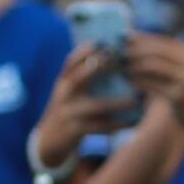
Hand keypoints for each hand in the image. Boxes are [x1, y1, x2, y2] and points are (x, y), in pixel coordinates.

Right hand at [35, 43, 140, 166]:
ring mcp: (68, 113)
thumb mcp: (70, 92)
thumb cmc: (68, 110)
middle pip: (79, 77)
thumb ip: (84, 78)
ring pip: (95, 106)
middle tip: (120, 63)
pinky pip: (98, 128)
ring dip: (116, 103)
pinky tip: (130, 123)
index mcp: (63, 82)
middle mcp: (63, 95)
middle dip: (99, 68)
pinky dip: (115, 125)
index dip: (85, 50)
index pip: (71, 61)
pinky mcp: (74, 131)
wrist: (48, 140)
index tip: (103, 42)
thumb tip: (110, 60)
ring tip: (134, 101)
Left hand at [123, 33, 183, 132]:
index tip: (125, 38)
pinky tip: (130, 80)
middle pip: (157, 51)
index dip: (142, 38)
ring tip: (124, 67)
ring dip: (135, 65)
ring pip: (153, 66)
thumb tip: (131, 35)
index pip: (162, 40)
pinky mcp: (178, 97)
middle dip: (136, 50)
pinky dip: (138, 81)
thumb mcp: (180, 65)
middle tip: (121, 53)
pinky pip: (152, 85)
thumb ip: (161, 51)